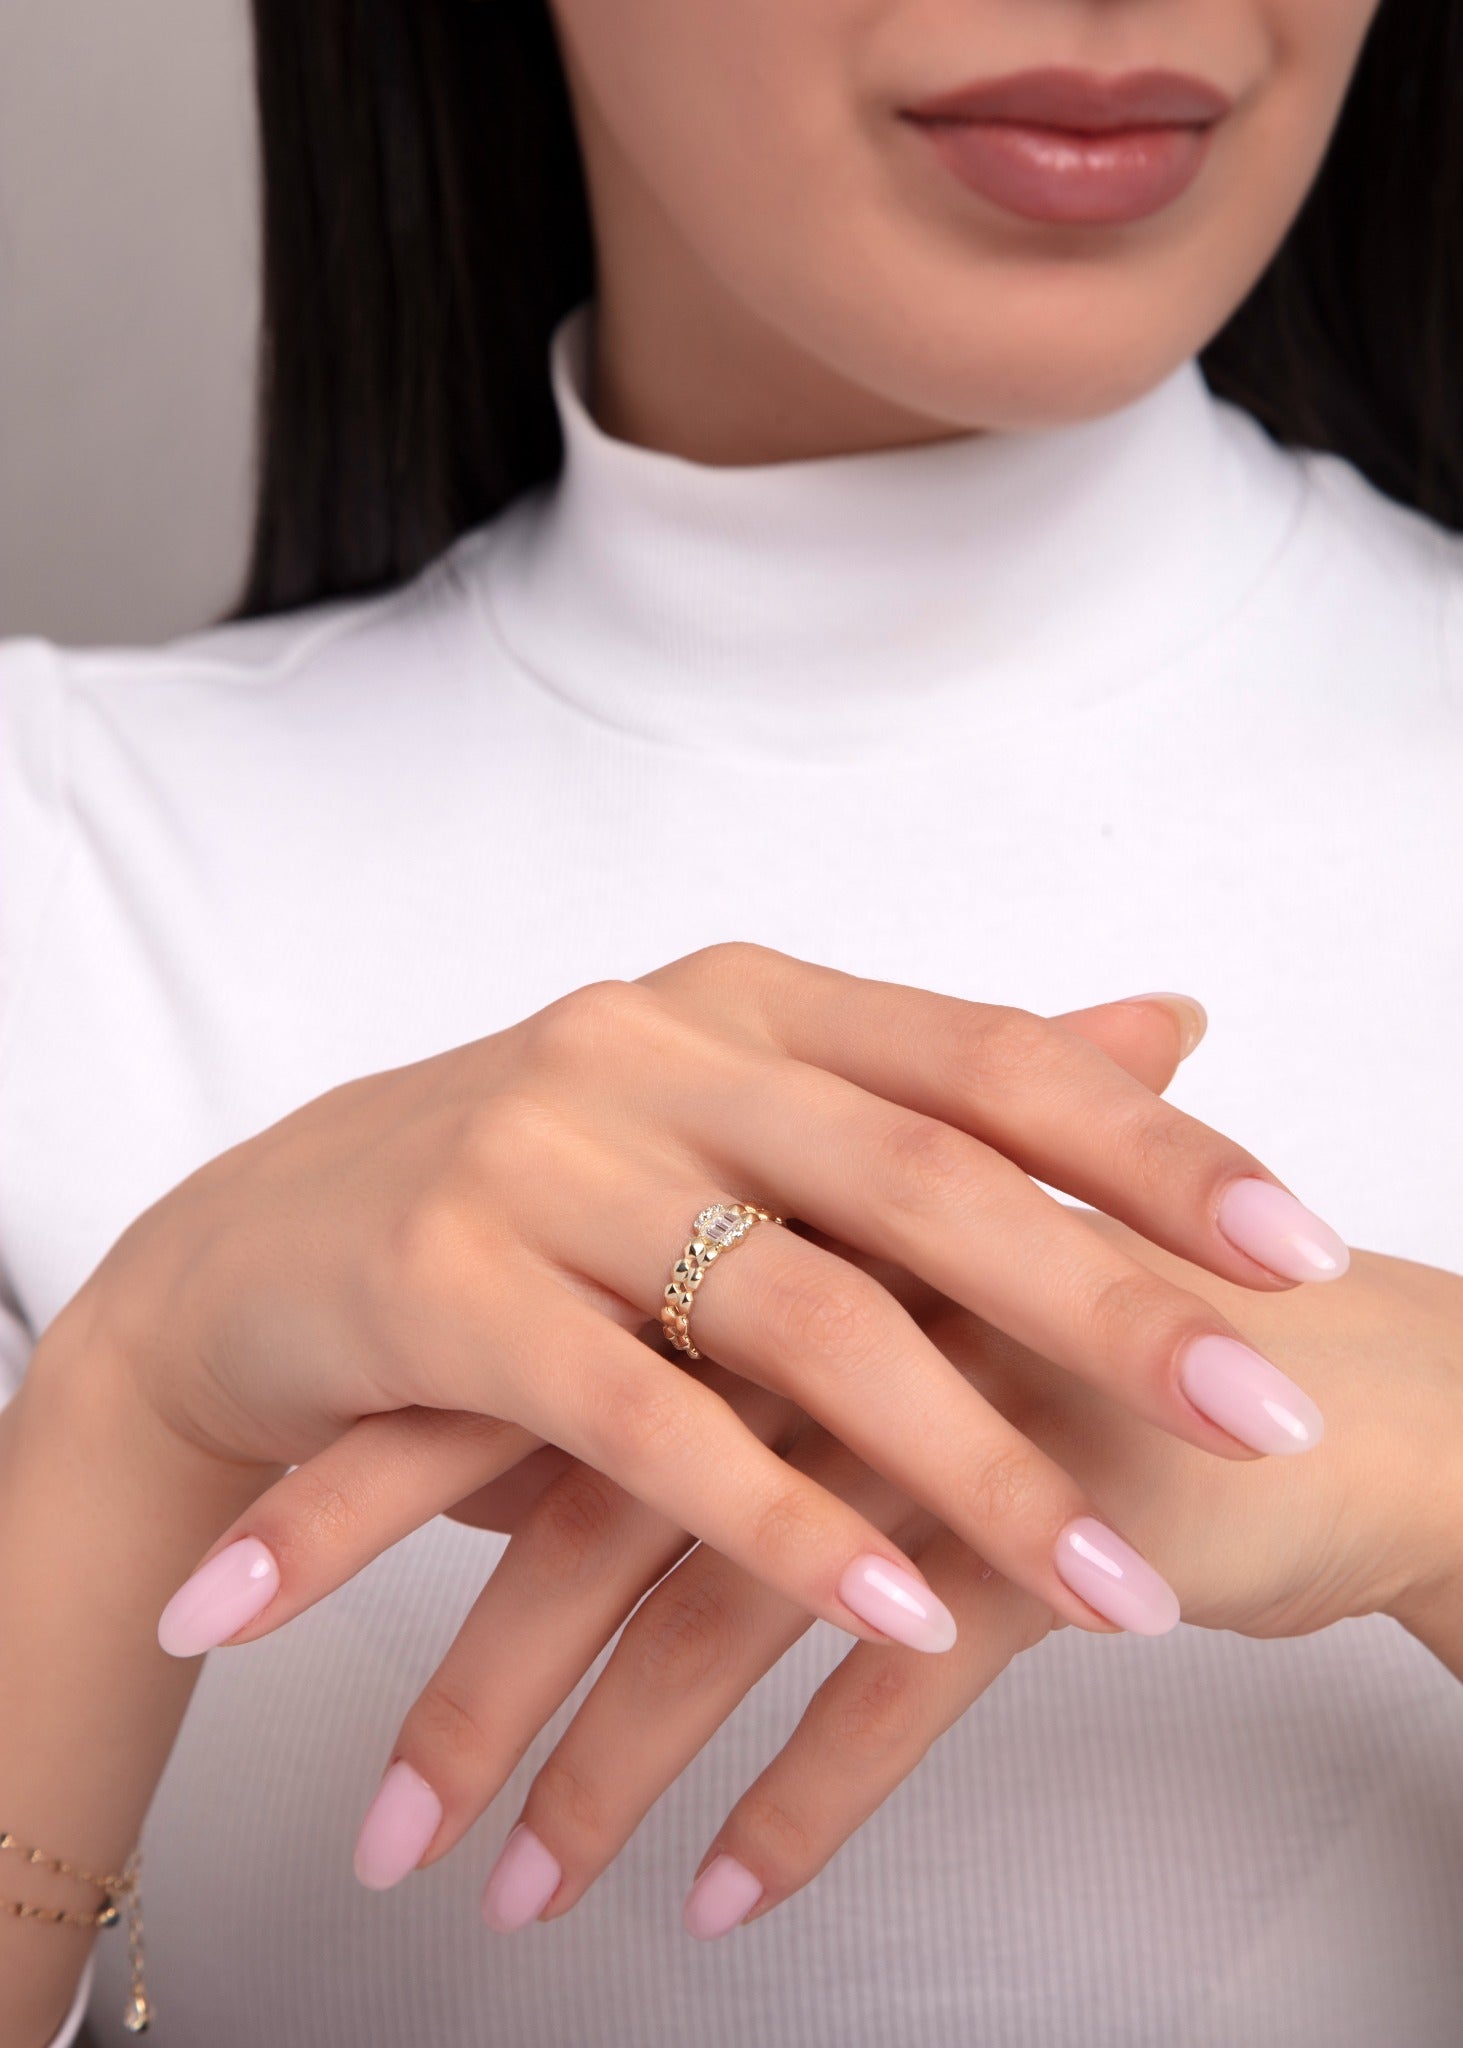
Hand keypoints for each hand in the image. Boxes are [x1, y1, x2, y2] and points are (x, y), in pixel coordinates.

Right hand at [81, 944, 1342, 1658]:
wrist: (252, 1264)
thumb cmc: (530, 1209)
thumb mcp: (739, 1134)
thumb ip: (946, 1098)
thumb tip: (1173, 1025)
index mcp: (743, 1003)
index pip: (982, 1060)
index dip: (1149, 1151)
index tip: (1299, 1248)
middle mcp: (648, 1050)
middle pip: (918, 1181)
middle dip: (1106, 1309)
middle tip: (1265, 1419)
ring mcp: (538, 1156)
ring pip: (797, 1315)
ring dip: (972, 1465)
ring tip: (1118, 1590)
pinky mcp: (439, 1284)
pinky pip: (640, 1423)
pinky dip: (779, 1525)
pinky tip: (895, 1616)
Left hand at [446, 1221, 1457, 1936]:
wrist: (1330, 1386)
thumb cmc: (1088, 1344)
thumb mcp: (884, 1320)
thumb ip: (703, 1369)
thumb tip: (509, 1469)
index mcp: (763, 1232)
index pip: (521, 1361)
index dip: (368, 1487)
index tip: (234, 1600)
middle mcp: (828, 1307)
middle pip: (589, 1500)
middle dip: (461, 1676)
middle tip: (361, 1831)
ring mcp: (939, 1412)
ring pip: (719, 1615)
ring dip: (601, 1775)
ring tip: (503, 1896)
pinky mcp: (1049, 1526)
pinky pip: (891, 1700)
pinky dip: (797, 1807)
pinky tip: (717, 1904)